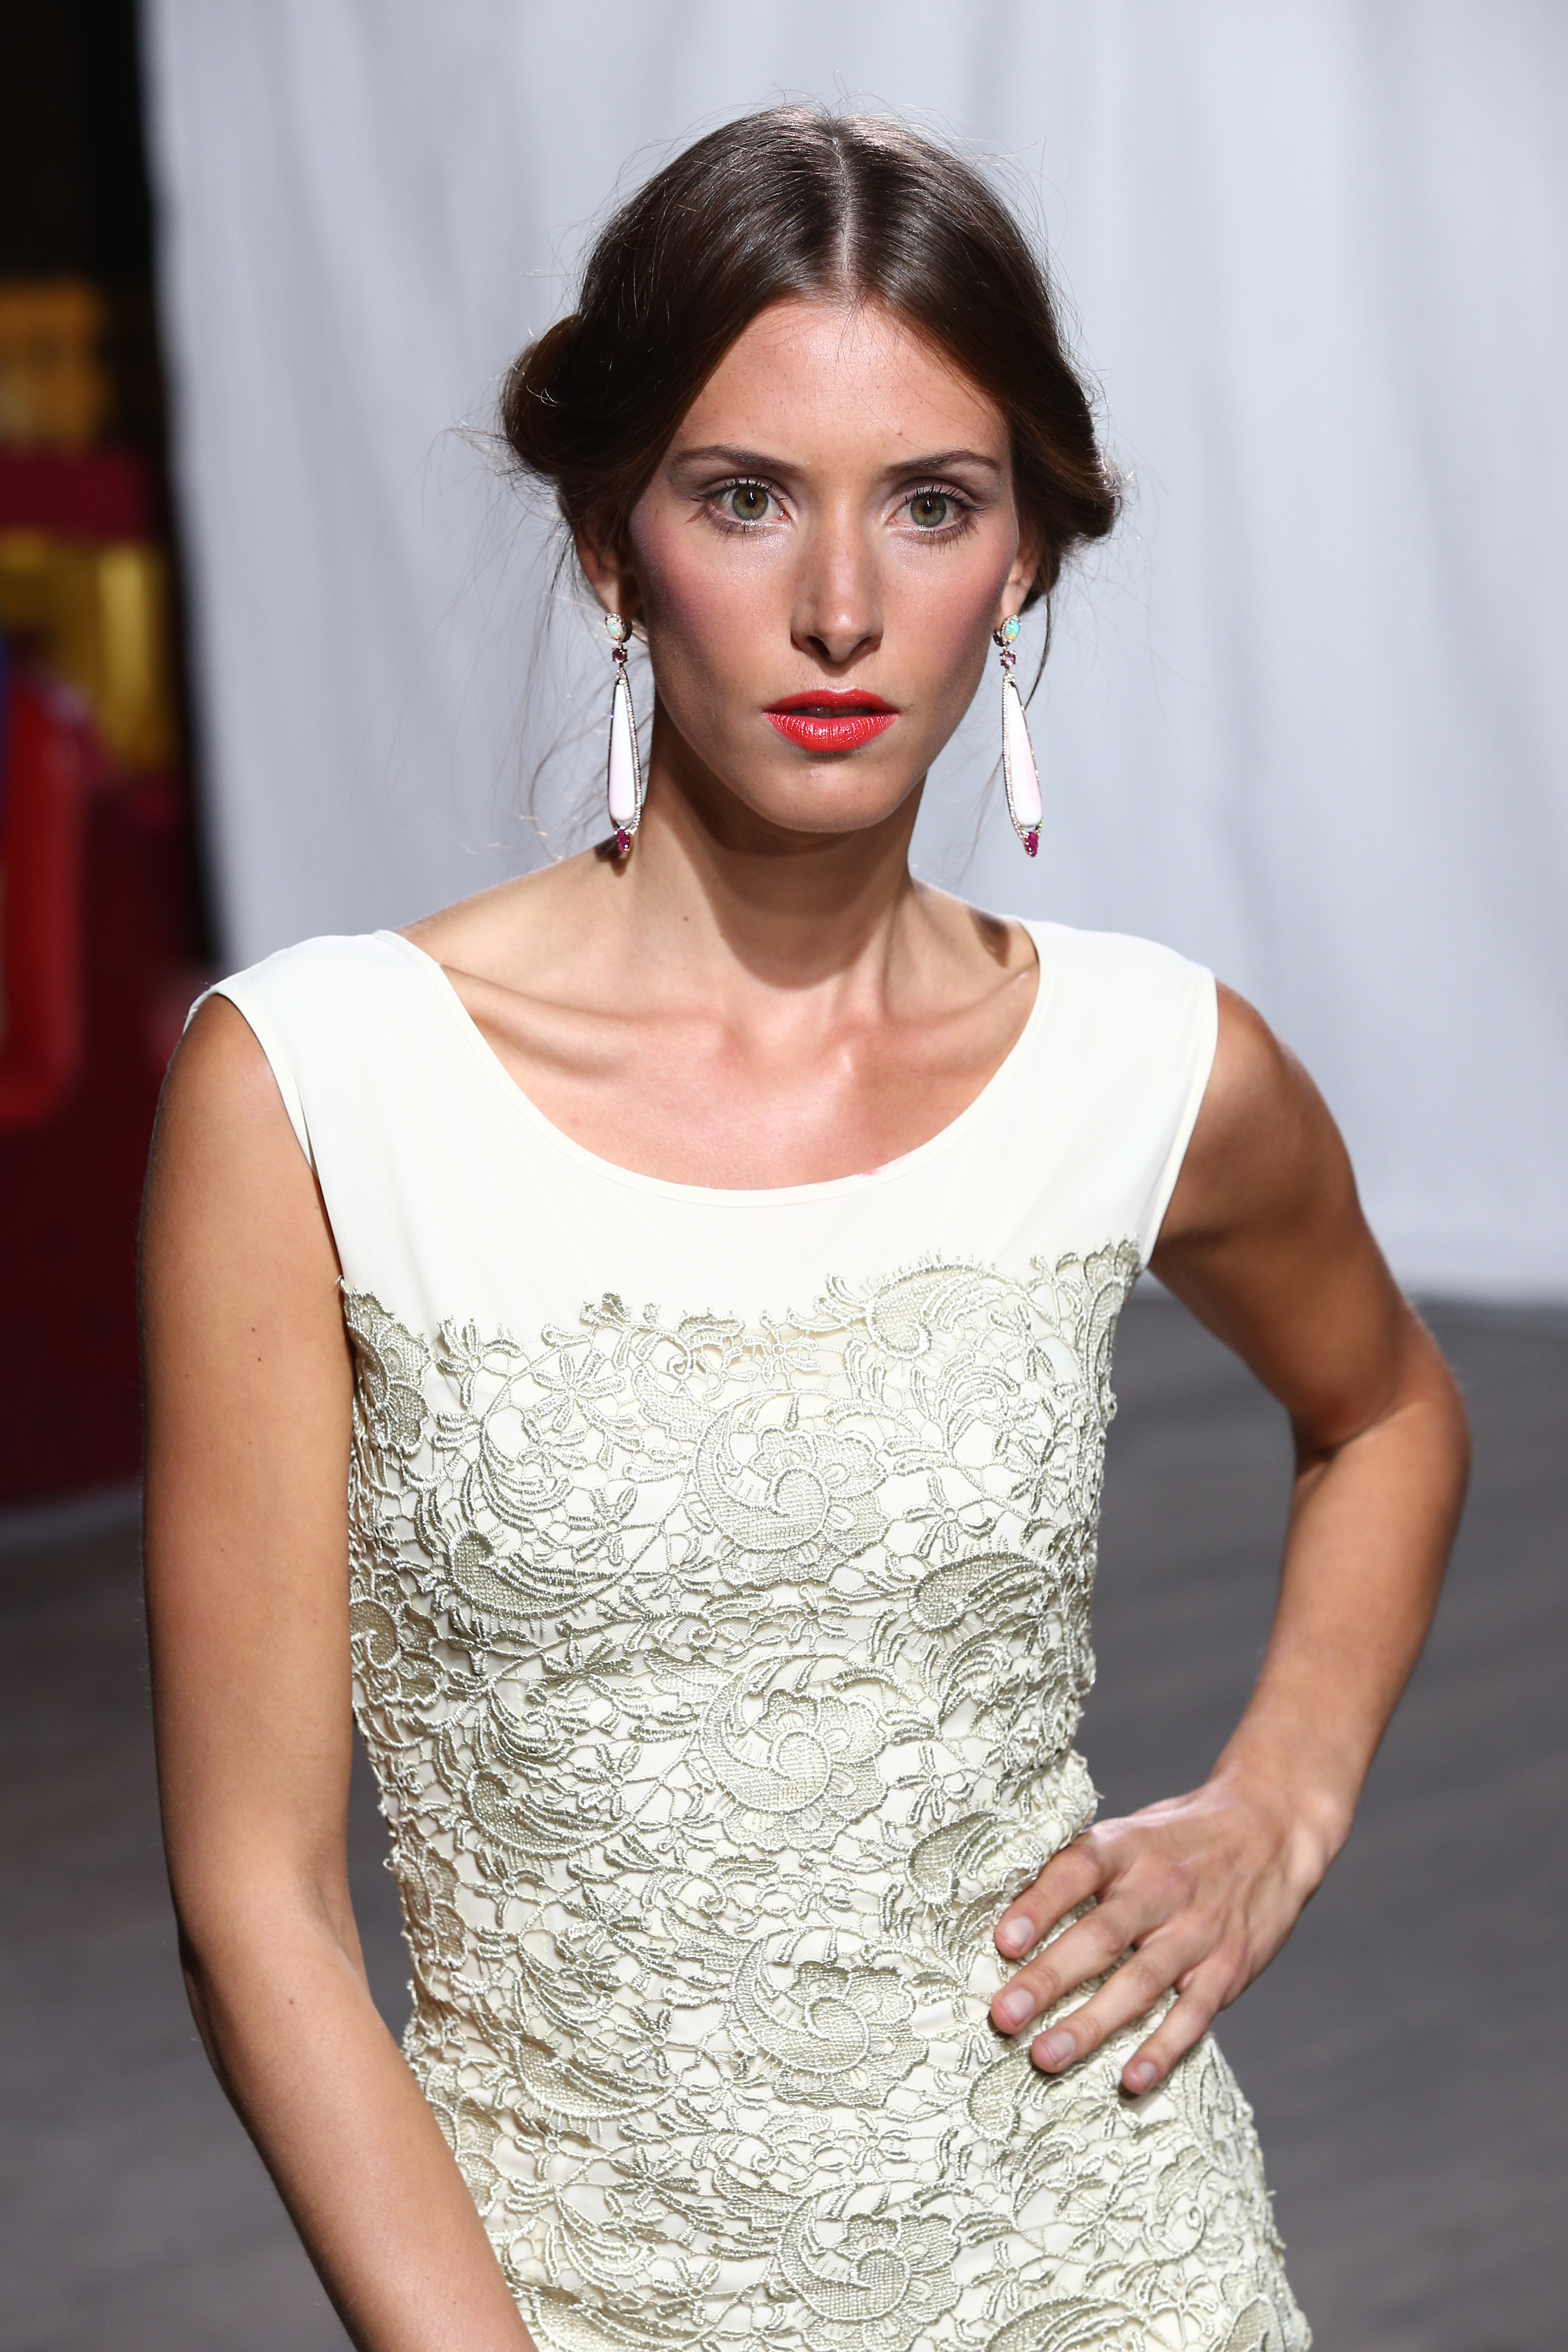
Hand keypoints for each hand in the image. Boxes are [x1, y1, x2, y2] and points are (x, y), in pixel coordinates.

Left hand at [987, 1773, 1338, 2094]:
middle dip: (1049, 1979)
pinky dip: (1162, 2049)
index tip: (1002, 1943)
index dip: (1039, 1905)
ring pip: (1140, 1983)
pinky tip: (1130, 2080)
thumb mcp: (1131, 1832)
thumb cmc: (1179, 1838)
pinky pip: (1193, 2015)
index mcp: (1128, 1847)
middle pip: (1102, 1936)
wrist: (1272, 1827)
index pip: (1077, 1870)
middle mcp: (1161, 1888)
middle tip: (1004, 2017)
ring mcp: (1198, 1931)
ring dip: (1091, 2024)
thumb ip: (1081, 1866)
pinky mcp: (1228, 1967)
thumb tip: (1007, 1907)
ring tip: (1045, 2057)